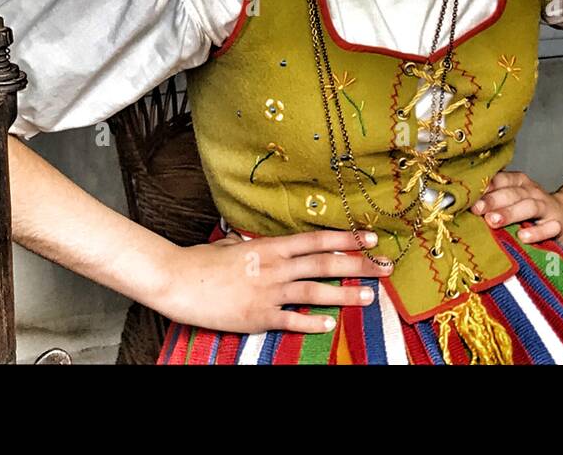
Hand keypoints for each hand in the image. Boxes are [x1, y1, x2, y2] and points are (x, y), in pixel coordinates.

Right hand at [151, 228, 392, 334]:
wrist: (178, 279)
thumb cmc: (202, 261)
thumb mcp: (233, 244)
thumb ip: (254, 244)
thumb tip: (261, 242)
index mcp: (270, 246)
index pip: (317, 240)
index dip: (346, 238)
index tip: (370, 237)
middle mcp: (274, 266)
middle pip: (325, 264)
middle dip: (358, 264)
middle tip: (384, 267)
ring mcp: (267, 292)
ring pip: (315, 291)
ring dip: (345, 295)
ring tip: (369, 297)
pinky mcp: (257, 316)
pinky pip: (290, 320)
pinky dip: (311, 323)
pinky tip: (329, 325)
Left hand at [471, 171, 562, 253]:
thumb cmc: (533, 217)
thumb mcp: (514, 206)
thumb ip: (493, 205)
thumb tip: (461, 209)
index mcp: (519, 184)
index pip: (501, 180)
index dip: (485, 187)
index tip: (467, 198)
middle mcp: (533, 193)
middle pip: (512, 193)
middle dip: (493, 200)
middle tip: (477, 210)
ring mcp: (548, 209)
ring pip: (529, 206)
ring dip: (510, 213)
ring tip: (493, 221)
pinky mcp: (560, 226)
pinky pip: (550, 227)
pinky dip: (537, 232)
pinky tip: (524, 237)